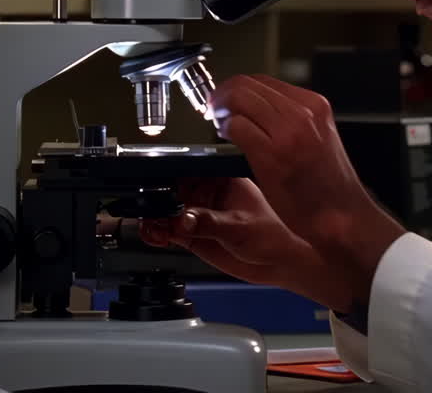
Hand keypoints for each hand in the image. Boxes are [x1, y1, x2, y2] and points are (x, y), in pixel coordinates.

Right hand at [140, 177, 354, 310]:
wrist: (281, 263)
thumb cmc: (275, 235)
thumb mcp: (241, 227)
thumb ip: (209, 223)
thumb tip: (183, 218)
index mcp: (221, 177)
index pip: (187, 168)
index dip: (168, 174)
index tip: (154, 183)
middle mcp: (206, 192)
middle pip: (169, 188)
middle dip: (155, 197)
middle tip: (150, 208)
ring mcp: (198, 212)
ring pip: (164, 210)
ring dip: (153, 216)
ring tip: (153, 225)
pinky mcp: (193, 234)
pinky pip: (166, 229)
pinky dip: (156, 232)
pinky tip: (156, 235)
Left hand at [206, 75, 406, 305]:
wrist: (343, 216)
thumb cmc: (329, 186)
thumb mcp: (319, 137)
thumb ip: (293, 118)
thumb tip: (257, 108)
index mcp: (315, 105)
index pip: (263, 80)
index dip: (238, 88)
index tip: (227, 100)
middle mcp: (303, 112)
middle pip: (246, 84)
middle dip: (223, 95)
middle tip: (215, 110)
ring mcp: (288, 131)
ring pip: (238, 99)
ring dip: (221, 110)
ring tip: (220, 125)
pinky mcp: (272, 154)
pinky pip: (236, 126)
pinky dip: (225, 130)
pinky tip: (228, 140)